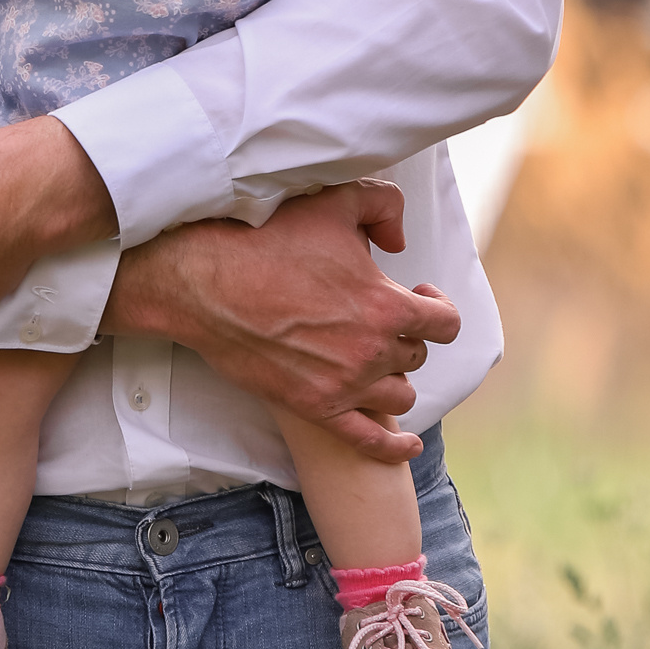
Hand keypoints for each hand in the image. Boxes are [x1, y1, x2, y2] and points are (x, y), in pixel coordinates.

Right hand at [103, 182, 461, 462]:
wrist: (204, 283)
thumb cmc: (265, 239)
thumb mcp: (333, 202)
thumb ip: (383, 207)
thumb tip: (400, 241)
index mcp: (386, 305)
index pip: (445, 323)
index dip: (437, 308)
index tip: (419, 297)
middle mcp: (373, 351)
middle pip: (416, 356)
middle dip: (402, 336)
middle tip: (376, 320)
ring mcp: (345, 385)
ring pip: (400, 396)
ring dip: (393, 378)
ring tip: (373, 361)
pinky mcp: (314, 408)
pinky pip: (370, 441)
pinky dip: (395, 447)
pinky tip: (407, 445)